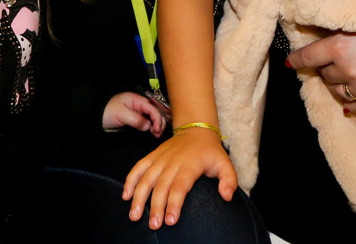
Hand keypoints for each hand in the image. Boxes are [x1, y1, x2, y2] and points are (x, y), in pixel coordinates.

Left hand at [103, 91, 167, 135]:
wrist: (95, 117)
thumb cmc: (107, 112)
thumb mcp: (121, 114)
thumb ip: (136, 119)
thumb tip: (148, 126)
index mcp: (136, 100)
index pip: (152, 108)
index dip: (157, 118)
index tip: (156, 129)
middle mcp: (139, 105)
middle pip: (155, 111)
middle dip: (159, 121)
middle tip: (158, 133)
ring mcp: (137, 112)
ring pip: (152, 117)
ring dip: (157, 124)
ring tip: (157, 134)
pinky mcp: (135, 119)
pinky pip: (147, 121)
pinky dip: (152, 126)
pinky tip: (153, 132)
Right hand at [122, 127, 236, 229]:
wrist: (195, 130)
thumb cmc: (210, 152)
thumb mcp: (225, 164)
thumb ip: (229, 180)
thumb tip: (227, 196)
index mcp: (190, 165)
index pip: (180, 186)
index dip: (174, 203)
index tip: (171, 220)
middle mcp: (172, 162)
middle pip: (161, 186)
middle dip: (156, 206)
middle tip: (153, 225)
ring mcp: (160, 159)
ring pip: (146, 178)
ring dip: (139, 197)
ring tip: (135, 215)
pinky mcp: (152, 157)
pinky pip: (138, 168)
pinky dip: (130, 181)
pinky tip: (126, 196)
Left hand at [286, 0, 355, 113]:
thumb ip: (339, 34)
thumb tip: (320, 42)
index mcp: (339, 46)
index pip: (306, 58)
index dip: (297, 60)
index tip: (292, 62)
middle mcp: (349, 69)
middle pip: (324, 75)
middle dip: (326, 68)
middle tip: (332, 62)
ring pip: (338, 92)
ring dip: (338, 85)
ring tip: (344, 78)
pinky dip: (351, 105)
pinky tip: (349, 102)